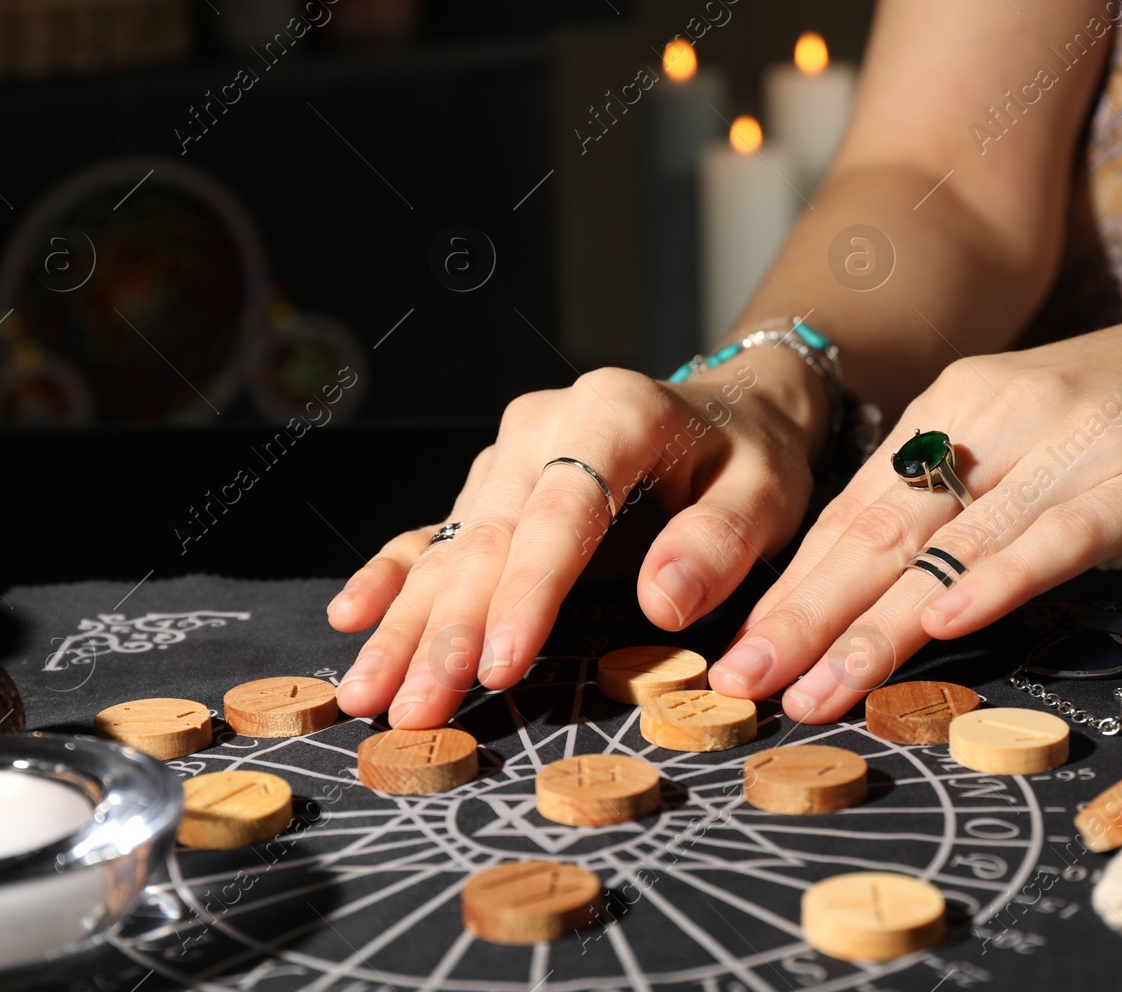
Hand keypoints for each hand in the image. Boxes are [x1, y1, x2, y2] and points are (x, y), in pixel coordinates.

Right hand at [326, 346, 827, 727]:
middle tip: (410, 710)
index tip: (500, 668)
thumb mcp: (768, 490)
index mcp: (613, 413)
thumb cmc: (750, 459)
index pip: (561, 512)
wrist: (729, 411)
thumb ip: (721, 541)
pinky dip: (393, 577)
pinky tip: (352, 615)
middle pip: (487, 537)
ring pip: (450, 546)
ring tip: (366, 693)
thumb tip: (663, 604)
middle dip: (445, 631)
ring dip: (407, 624)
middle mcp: (545, 427)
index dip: (527, 593)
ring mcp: (508, 456)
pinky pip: (435, 534)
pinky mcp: (492, 486)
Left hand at [708, 279, 1121, 722]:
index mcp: (956, 407)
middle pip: (877, 532)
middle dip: (801, 615)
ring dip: (871, 628)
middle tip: (738, 682)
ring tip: (811, 690)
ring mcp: (1068, 445)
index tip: (737, 650)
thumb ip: (966, 492)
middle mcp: (993, 419)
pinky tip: (944, 627)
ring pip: (948, 548)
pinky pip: (1055, 536)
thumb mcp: (1034, 430)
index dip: (792, 584)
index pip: (853, 511)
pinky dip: (997, 581)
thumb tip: (888, 579)